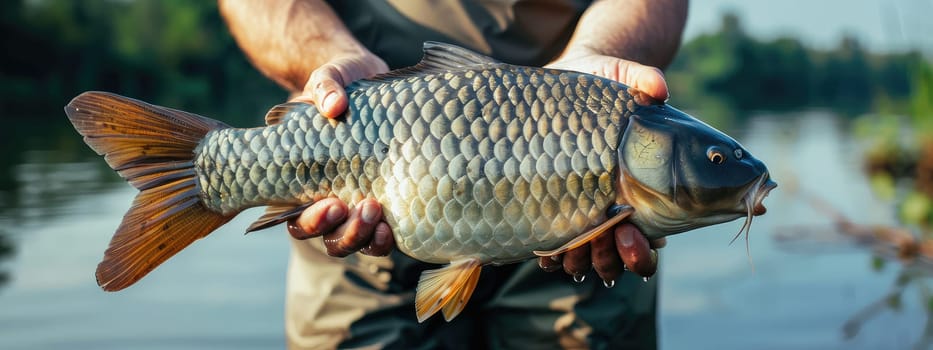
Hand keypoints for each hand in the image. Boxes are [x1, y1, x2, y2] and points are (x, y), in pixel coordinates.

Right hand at [287, 52, 393, 256]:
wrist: (371, 83)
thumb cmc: (341, 85)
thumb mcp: (330, 78)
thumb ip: (325, 86)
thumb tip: (333, 105)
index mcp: (304, 180)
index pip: (297, 218)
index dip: (312, 221)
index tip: (331, 204)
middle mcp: (329, 200)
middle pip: (328, 237)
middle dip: (344, 231)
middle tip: (361, 209)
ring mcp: (357, 206)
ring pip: (354, 242)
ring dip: (364, 236)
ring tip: (377, 213)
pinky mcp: (385, 203)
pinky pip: (381, 235)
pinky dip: (386, 237)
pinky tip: (394, 226)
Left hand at [539, 54, 669, 282]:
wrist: (560, 86)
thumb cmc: (599, 84)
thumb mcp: (621, 76)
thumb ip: (642, 79)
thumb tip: (658, 88)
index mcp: (641, 193)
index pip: (650, 239)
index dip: (641, 248)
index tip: (630, 230)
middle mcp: (612, 213)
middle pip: (616, 259)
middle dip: (609, 259)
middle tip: (600, 241)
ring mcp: (580, 217)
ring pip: (584, 261)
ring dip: (578, 262)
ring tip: (568, 251)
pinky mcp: (550, 213)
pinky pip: (552, 249)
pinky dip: (549, 256)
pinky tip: (543, 250)